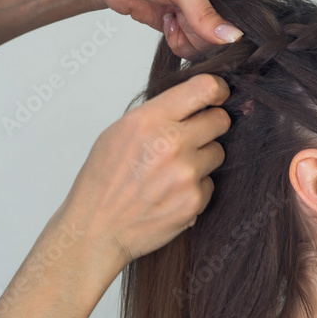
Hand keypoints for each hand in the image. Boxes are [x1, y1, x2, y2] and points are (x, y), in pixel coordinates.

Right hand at [0, 73, 230, 317]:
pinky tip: (171, 193)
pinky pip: (210, 183)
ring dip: (202, 158)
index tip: (218, 94)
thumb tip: (191, 101)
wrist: (96, 229)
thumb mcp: (119, 132)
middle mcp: (171, 144)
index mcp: (148, 120)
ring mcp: (186, 174)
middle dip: (211, 126)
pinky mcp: (194, 201)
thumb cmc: (103, 181)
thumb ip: (157, 114)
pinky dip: (195, 187)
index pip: (203, 88)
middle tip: (194, 136)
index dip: (217, 89)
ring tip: (173, 171)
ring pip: (218, 152)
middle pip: (220, 120)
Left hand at [87, 0, 248, 57]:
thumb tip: (232, 37)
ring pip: (211, 45)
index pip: (245, 9)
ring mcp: (203, 10)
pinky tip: (166, 22)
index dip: (226, 24)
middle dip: (201, 31)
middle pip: (228, 32)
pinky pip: (194, 48)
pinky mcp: (187, 25)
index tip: (199, 20)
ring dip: (188, 37)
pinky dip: (179, 42)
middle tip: (178, 12)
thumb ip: (204, 12)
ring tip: (170, 15)